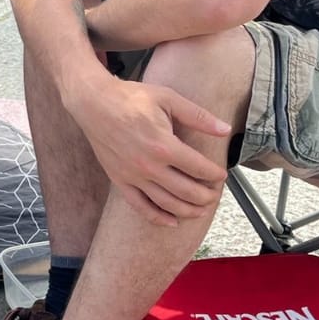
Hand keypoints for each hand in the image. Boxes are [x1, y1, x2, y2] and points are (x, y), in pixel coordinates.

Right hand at [67, 77, 232, 224]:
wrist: (92, 103)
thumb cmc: (130, 98)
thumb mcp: (168, 99)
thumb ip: (198, 116)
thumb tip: (225, 129)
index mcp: (164, 145)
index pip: (199, 168)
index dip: (215, 175)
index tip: (221, 175)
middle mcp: (149, 165)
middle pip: (187, 191)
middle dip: (206, 196)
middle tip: (214, 194)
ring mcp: (132, 175)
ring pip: (167, 203)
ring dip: (188, 210)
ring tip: (201, 210)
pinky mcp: (119, 179)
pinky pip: (139, 205)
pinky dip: (157, 217)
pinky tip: (172, 221)